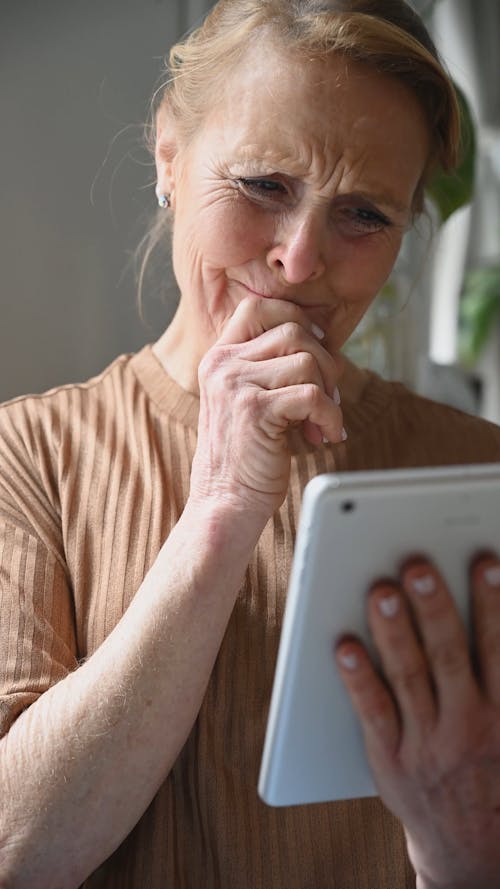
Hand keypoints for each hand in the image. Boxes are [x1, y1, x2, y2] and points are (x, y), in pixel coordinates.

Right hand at [189, 295, 343, 523]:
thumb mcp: (248, 402)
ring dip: (328, 393)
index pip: (258, 308)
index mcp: (219, 358)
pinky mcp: (254, 410)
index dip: (295, 319)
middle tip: (327, 398)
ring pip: (306, 360)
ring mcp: (236, 385)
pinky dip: (330, 417)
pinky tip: (326, 436)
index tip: (316, 348)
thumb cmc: (244, 458)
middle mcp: (222, 364)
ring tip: (322, 423)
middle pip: (293, 331)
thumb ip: (269, 370)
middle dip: (324, 363)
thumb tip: (322, 348)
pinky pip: (312, 395)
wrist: (224, 504)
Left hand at [336, 553, 499, 888]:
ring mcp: (427, 742)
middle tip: (418, 565)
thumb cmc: (490, 767)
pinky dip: (359, 679)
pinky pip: (373, 713)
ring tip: (381, 590)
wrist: (470, 846)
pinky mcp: (391, 758)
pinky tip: (345, 647)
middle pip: (449, 655)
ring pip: (409, 676)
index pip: (499, 648)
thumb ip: (497, 675)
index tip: (485, 562)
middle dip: (435, 607)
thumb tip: (493, 618)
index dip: (494, 604)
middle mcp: (468, 724)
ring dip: (394, 631)